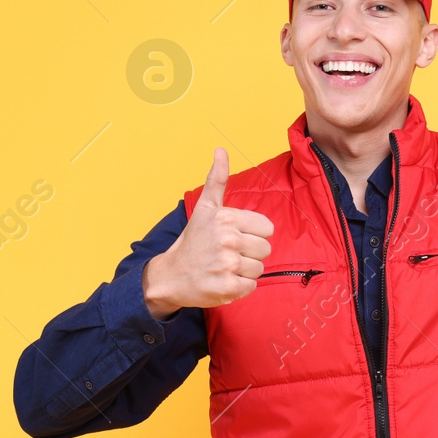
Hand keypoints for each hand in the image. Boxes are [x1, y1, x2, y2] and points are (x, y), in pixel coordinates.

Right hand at [142, 148, 274, 319]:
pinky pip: (251, 287)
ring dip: (245, 272)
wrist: (171, 275)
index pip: (267, 228)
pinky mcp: (227, 288)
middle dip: (250, 254)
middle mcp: (228, 239)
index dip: (253, 234)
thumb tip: (221, 150)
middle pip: (265, 249)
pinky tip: (223, 281)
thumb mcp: (206, 207)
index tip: (235, 237)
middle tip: (228, 254)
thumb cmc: (193, 241)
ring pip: (259, 269)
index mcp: (226, 218)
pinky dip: (240, 287)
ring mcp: (227, 264)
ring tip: (225, 268)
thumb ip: (217, 179)